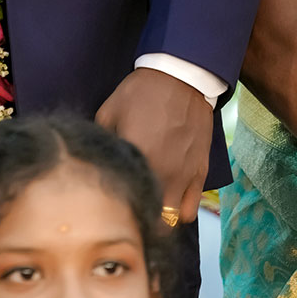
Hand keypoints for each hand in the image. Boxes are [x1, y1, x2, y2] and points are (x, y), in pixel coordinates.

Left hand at [96, 68, 212, 223]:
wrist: (179, 78)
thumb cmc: (141, 92)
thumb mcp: (110, 110)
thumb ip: (103, 140)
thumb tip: (96, 160)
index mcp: (138, 159)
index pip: (126, 199)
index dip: (117, 206)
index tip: (111, 204)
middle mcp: (164, 174)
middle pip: (152, 218)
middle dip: (140, 215)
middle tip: (130, 207)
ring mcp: (185, 177)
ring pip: (172, 219)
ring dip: (161, 216)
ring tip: (150, 204)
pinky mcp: (200, 173)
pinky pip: (191, 207)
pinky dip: (180, 210)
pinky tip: (169, 199)